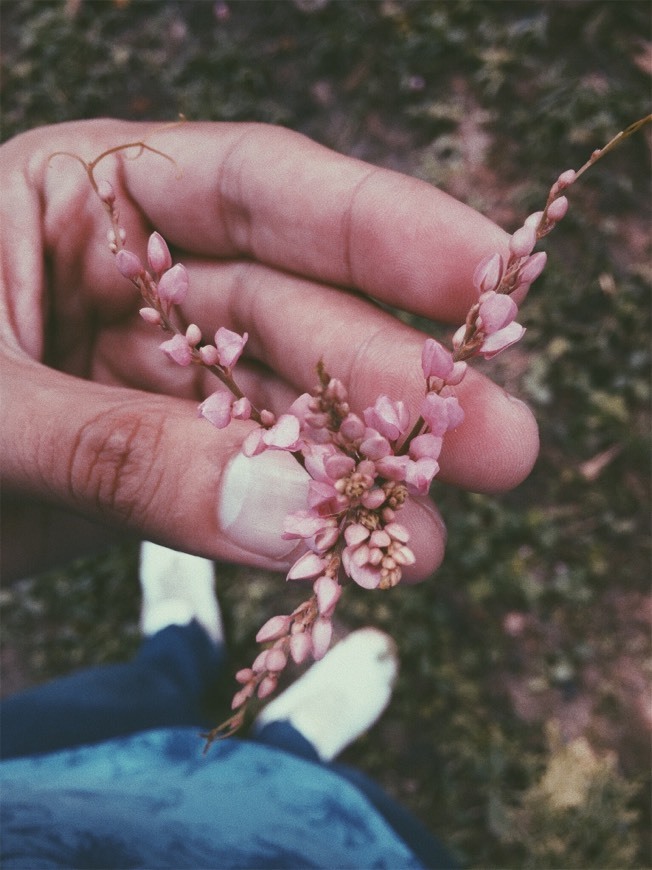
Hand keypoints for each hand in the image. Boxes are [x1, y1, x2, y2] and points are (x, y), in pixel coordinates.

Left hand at [0, 120, 537, 580]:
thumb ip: (119, 453)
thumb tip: (290, 513)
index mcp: (85, 201)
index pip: (265, 190)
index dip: (388, 230)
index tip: (492, 276)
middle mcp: (133, 284)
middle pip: (296, 316)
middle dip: (399, 384)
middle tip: (500, 446)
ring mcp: (145, 382)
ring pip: (277, 419)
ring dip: (355, 480)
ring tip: (424, 539)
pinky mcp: (140, 471)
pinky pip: (235, 492)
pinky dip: (287, 529)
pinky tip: (348, 558)